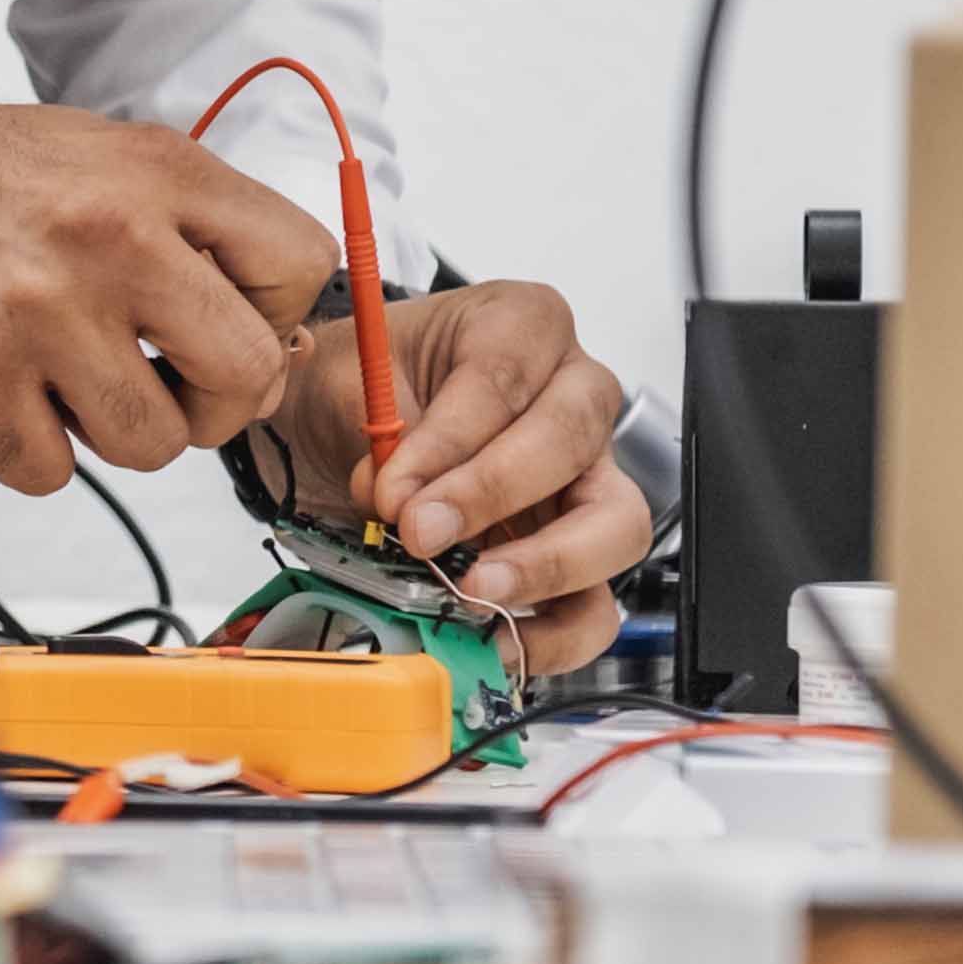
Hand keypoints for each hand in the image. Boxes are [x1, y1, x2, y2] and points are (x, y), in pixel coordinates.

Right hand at [0, 53, 332, 492]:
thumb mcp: (106, 156)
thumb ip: (198, 231)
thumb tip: (285, 344)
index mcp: (157, 169)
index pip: (302, 262)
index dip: (278, 313)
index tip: (227, 320)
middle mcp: (109, 233)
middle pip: (247, 372)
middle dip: (217, 402)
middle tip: (169, 384)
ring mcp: (39, 308)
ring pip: (153, 443)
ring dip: (118, 433)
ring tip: (70, 379)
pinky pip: (50, 472)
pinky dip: (32, 452)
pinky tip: (7, 394)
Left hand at [259, 277, 649, 679]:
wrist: (347, 422)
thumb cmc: (365, 384)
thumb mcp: (354, 377)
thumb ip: (377, 428)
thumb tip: (402, 498)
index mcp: (523, 325)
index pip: (504, 376)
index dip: (449, 440)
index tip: (392, 488)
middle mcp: (574, 395)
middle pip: (571, 442)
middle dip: (491, 496)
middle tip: (422, 534)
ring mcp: (589, 476)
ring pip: (615, 526)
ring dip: (542, 568)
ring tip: (471, 592)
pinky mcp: (581, 549)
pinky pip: (597, 601)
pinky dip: (552, 633)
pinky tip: (494, 638)